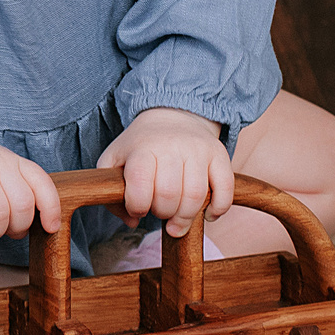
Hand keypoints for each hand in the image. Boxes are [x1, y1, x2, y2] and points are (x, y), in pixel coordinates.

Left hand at [100, 107, 230, 238]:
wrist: (172, 114)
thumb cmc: (141, 145)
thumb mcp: (114, 160)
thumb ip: (109, 191)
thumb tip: (132, 220)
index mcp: (143, 148)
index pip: (139, 183)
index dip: (137, 206)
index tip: (137, 208)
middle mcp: (172, 146)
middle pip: (168, 195)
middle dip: (161, 213)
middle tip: (159, 211)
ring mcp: (198, 150)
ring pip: (196, 196)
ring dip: (185, 218)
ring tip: (177, 220)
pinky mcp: (219, 155)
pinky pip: (225, 189)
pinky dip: (218, 209)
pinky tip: (207, 214)